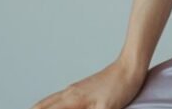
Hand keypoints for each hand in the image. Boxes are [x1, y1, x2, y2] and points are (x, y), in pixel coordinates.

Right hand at [29, 58, 147, 108]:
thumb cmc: (120, 88)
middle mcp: (69, 93)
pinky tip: (55, 108)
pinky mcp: (83, 88)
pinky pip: (59, 97)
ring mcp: (75, 89)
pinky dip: (49, 105)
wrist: (131, 67)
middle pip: (41, 106)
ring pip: (49, 101)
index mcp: (71, 100)